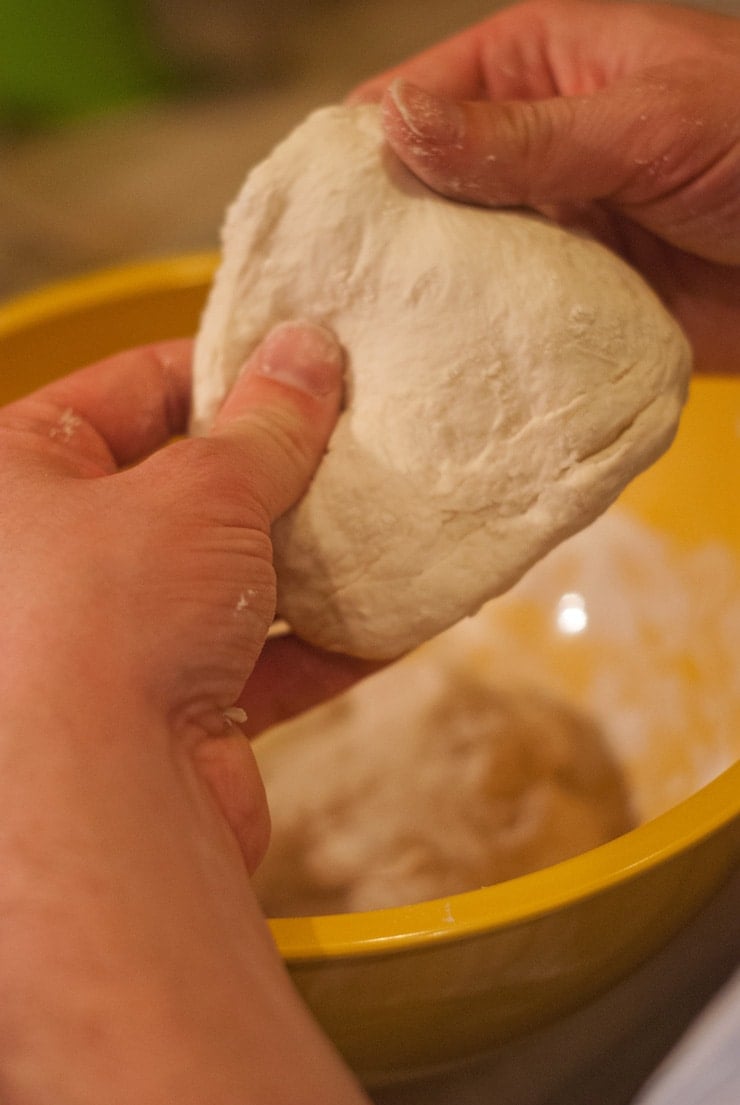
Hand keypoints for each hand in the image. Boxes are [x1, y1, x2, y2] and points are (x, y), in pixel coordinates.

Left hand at [0, 324, 369, 1102]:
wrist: (100, 809)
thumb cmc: (102, 622)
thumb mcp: (198, 491)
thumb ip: (263, 425)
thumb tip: (305, 355)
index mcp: (20, 477)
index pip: (131, 390)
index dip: (223, 371)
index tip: (302, 362)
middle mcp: (59, 560)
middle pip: (189, 489)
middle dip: (277, 472)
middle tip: (357, 439)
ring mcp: (119, 640)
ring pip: (231, 579)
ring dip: (310, 559)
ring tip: (384, 522)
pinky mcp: (176, 712)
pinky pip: (262, 661)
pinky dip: (325, 642)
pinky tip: (390, 618)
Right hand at [351, 0, 739, 374]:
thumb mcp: (646, 121)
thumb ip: (522, 136)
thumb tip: (393, 127)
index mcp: (531, 71)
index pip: (409, 101)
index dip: (352, 155)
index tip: (301, 221)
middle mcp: (523, 153)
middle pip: (417, 192)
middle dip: (372, 241)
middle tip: (314, 306)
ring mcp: (544, 232)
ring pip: (451, 266)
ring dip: (414, 304)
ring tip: (352, 354)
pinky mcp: (566, 304)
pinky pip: (500, 323)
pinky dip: (468, 347)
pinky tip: (425, 377)